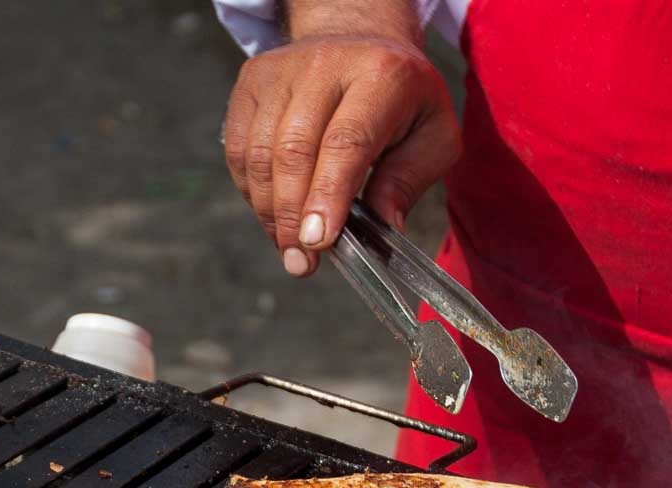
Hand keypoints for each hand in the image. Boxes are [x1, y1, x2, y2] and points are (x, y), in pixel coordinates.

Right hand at [224, 35, 459, 275]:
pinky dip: (252, 193)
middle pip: (294, 151)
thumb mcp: (432, 136)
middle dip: (292, 216)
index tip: (317, 242)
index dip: (328, 195)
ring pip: (260, 154)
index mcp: (380, 75)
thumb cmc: (401, 100)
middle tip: (301, 261)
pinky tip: (273, 213)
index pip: (346, 141)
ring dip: (269, 212)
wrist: (360, 42)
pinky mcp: (252, 83)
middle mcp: (325, 64)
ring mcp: (281, 71)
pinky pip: (239, 150)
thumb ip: (409, 183)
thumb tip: (382, 229)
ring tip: (288, 246)